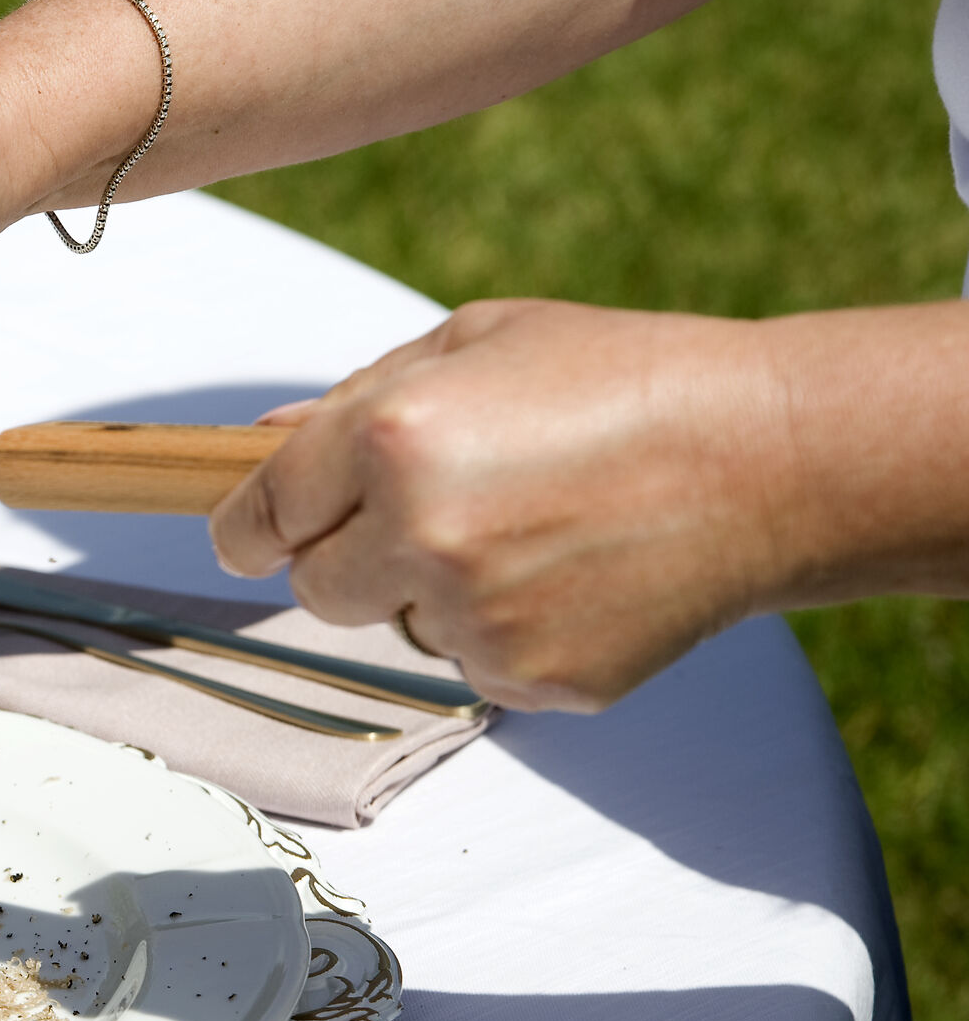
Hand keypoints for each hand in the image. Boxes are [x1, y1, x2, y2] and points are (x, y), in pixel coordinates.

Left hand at [208, 299, 797, 710]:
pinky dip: (501, 629)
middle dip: (346, 555)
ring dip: (432, 590)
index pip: (259, 516)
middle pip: (313, 588)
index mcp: (392, 438)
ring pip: (397, 626)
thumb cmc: (623, 379)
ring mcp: (475, 619)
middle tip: (426, 513)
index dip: (247, 526)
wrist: (772, 459)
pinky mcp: (528, 678)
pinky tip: (569, 573)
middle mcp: (420, 536)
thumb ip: (355, 397)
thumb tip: (261, 440)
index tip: (250, 532)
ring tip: (530, 528)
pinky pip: (471, 664)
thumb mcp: (478, 342)